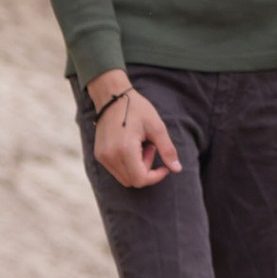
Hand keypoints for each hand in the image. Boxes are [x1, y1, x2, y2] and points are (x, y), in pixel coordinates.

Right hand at [90, 72, 178, 187]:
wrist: (112, 96)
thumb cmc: (136, 108)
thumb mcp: (157, 127)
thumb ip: (167, 150)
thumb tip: (177, 169)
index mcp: (124, 150)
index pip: (141, 179)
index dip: (156, 176)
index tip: (164, 166)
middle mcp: (110, 156)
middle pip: (133, 181)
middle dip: (146, 170)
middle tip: (150, 148)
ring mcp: (102, 157)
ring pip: (124, 178)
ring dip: (137, 168)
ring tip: (141, 147)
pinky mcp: (99, 155)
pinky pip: (116, 170)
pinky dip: (127, 165)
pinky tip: (131, 146)